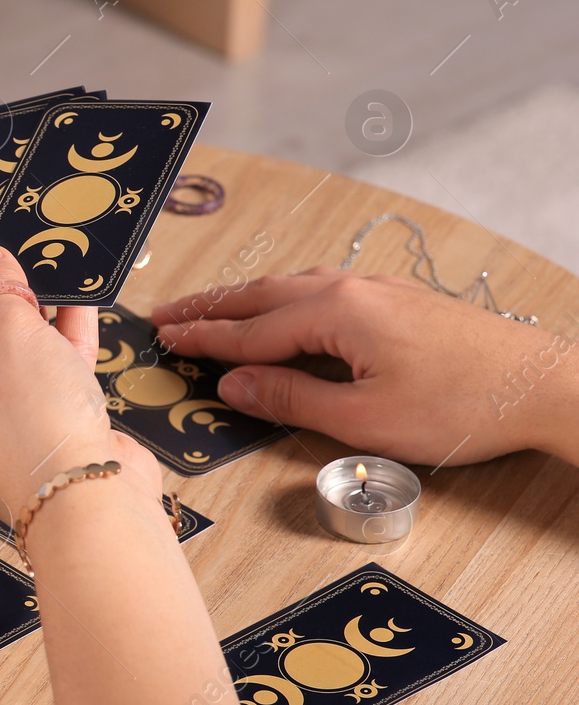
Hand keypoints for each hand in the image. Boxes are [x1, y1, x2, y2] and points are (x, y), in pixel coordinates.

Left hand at [0, 244, 161, 522]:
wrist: (94, 500)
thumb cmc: (31, 428)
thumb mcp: (7, 335)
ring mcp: (4, 428)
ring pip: (14, 358)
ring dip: (34, 316)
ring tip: (44, 265)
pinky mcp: (48, 431)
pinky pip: (50, 375)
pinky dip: (63, 340)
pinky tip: (77, 298)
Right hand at [150, 267, 574, 465]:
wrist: (542, 384)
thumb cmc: (462, 404)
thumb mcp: (364, 417)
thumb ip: (293, 397)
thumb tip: (236, 383)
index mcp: (335, 313)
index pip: (250, 330)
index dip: (203, 337)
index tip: (163, 338)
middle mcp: (351, 290)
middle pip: (262, 296)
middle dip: (211, 306)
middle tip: (165, 314)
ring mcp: (377, 290)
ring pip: (291, 287)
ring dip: (245, 300)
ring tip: (211, 309)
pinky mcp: (397, 299)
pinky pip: (320, 289)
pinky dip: (283, 298)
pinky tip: (283, 307)